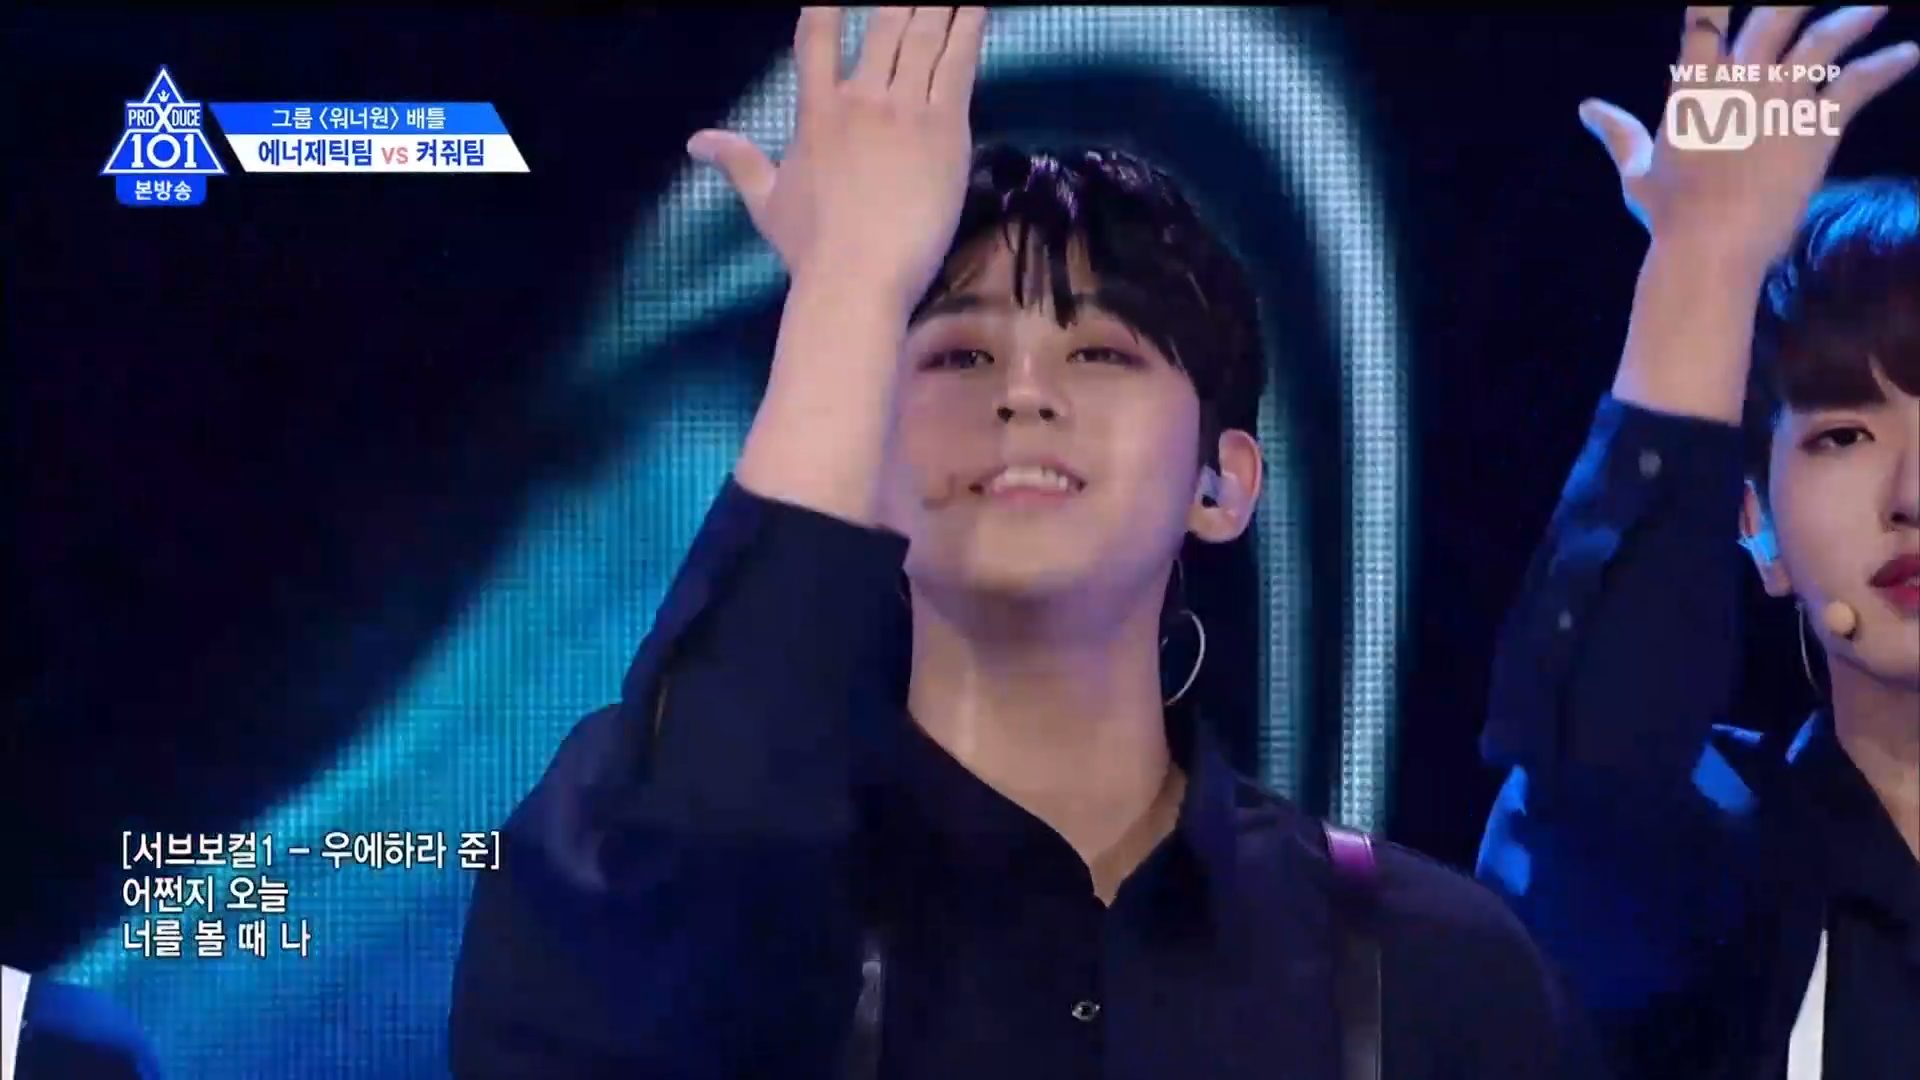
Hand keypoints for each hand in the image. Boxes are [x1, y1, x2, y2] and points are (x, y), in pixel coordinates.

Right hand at [687, 7, 986, 307]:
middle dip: (898, 0)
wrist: (856, 277)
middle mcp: (860, 99)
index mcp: (816, 111)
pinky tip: (978, 5)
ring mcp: (903, 110)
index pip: (818, 36)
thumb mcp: (766, 202)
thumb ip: (737, 161)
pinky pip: (958, 65)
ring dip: (938, 4)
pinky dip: (969, 28)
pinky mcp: (944, 129)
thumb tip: (695, 142)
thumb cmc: (811, 249)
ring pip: (923, 36)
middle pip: (883, 25)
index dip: (827, 5)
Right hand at [1579, 6, 1916, 274]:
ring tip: (1878, 5)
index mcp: (1695, 88)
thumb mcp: (1638, 169)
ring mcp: (1782, 100)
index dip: (1711, 0)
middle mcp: (1742, 82)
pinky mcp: (1818, 126)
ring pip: (1824, 41)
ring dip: (1854, 18)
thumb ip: (1617, 132)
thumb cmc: (1669, 214)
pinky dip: (1887, 66)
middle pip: (1773, 16)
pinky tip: (1908, 54)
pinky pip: (1858, 85)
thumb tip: (1587, 107)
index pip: (1703, 22)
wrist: (1712, 245)